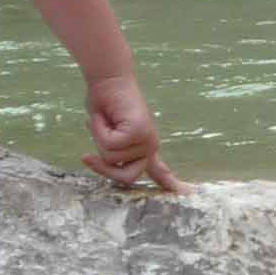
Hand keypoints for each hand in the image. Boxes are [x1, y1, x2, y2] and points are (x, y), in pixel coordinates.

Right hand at [84, 73, 185, 192]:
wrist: (109, 80)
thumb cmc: (105, 105)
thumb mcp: (108, 136)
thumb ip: (113, 153)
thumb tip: (108, 162)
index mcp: (146, 148)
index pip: (160, 172)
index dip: (169, 184)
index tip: (188, 194)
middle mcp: (150, 146)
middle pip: (126, 178)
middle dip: (103, 168)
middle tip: (87, 157)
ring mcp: (147, 139)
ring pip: (111, 159)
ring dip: (98, 139)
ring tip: (103, 121)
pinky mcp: (139, 132)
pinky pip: (109, 145)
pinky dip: (99, 130)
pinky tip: (104, 117)